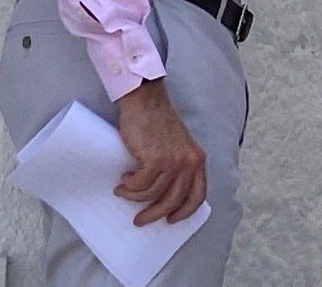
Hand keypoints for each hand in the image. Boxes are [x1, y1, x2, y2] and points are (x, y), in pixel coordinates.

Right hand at [114, 79, 206, 225]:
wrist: (145, 100)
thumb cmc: (157, 121)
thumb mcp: (177, 145)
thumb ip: (177, 166)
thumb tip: (163, 195)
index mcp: (197, 159)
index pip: (198, 195)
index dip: (185, 211)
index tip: (171, 219)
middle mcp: (189, 162)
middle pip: (174, 200)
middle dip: (155, 214)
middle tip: (139, 220)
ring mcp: (173, 161)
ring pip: (153, 195)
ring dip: (135, 198)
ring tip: (124, 191)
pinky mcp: (155, 160)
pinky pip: (139, 186)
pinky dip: (129, 187)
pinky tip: (124, 180)